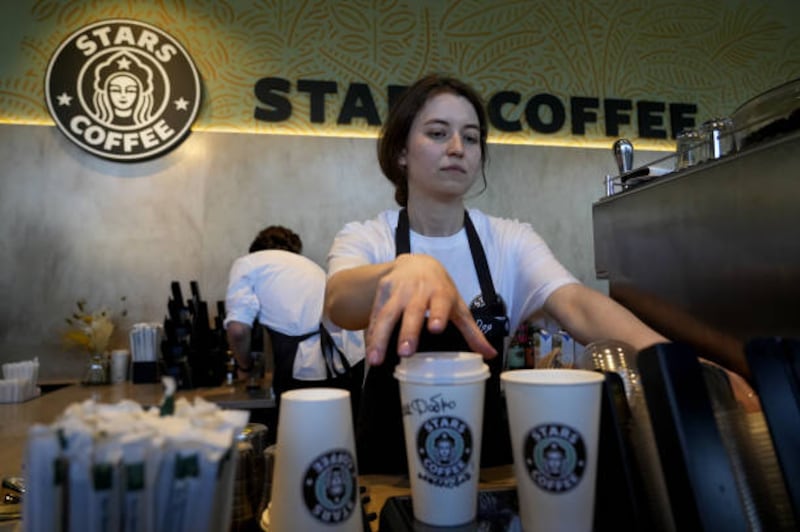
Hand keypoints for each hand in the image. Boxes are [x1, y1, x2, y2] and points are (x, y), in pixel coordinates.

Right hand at [365, 254, 495, 365]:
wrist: (417, 262)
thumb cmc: (440, 289)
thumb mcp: (458, 307)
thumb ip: (472, 332)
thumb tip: (490, 355)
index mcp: (440, 293)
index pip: (440, 304)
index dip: (438, 315)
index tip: (436, 328)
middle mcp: (418, 290)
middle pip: (412, 312)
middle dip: (408, 331)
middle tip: (405, 352)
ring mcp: (398, 290)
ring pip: (388, 314)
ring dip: (380, 337)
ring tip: (376, 359)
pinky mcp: (382, 292)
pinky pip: (374, 315)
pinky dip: (371, 334)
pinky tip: (369, 351)